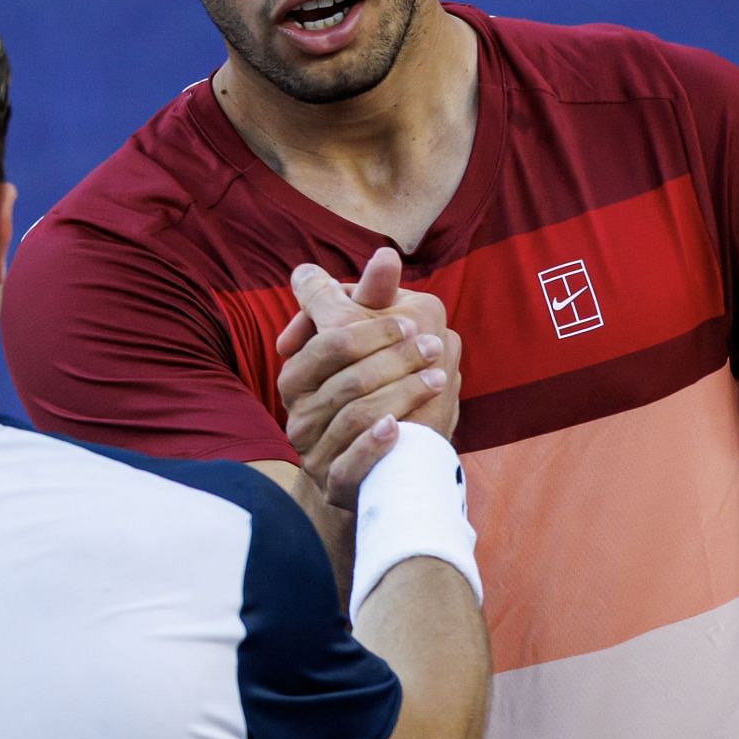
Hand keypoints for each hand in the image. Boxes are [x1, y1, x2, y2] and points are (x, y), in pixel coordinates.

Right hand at [276, 250, 462, 508]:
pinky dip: (375, 444)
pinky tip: (401, 428)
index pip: (328, 343)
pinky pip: (349, 464)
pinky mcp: (334, 485)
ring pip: (354, 416)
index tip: (409, 320)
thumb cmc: (376, 387)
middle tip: (434, 345)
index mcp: (298, 374)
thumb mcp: (370, 338)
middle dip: (394, 359)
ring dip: (401, 394)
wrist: (378, 467)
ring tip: (440, 379)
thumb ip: (372, 297)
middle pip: (346, 378)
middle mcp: (298, 413)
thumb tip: (387, 253)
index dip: (370, 329)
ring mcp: (314, 451)